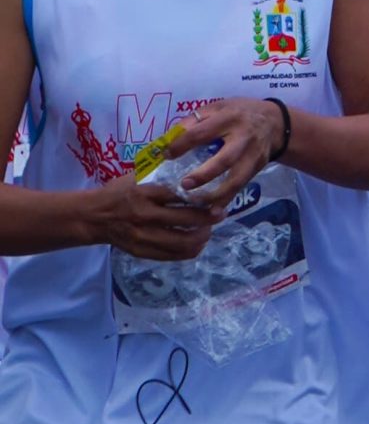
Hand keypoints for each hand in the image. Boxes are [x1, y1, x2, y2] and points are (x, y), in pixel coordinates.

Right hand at [86, 172, 216, 260]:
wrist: (93, 217)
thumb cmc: (118, 192)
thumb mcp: (136, 176)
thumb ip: (161, 175)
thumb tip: (191, 168)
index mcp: (144, 193)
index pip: (178, 195)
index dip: (201, 198)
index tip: (216, 198)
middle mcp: (145, 216)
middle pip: (185, 220)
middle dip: (208, 218)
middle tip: (219, 214)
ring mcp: (143, 237)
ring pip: (182, 242)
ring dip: (201, 236)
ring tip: (209, 230)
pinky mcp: (142, 252)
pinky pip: (172, 255)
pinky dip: (189, 250)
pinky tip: (197, 242)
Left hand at [168, 98, 285, 212]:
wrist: (276, 123)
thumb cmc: (240, 112)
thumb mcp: (219, 106)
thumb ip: (196, 120)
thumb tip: (171, 137)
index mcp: (229, 118)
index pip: (201, 133)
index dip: (182, 145)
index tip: (166, 155)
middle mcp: (243, 138)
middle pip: (225, 159)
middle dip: (204, 174)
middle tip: (184, 184)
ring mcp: (253, 155)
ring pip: (236, 179)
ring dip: (216, 194)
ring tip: (196, 202)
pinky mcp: (257, 168)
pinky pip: (241, 186)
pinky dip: (227, 199)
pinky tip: (213, 210)